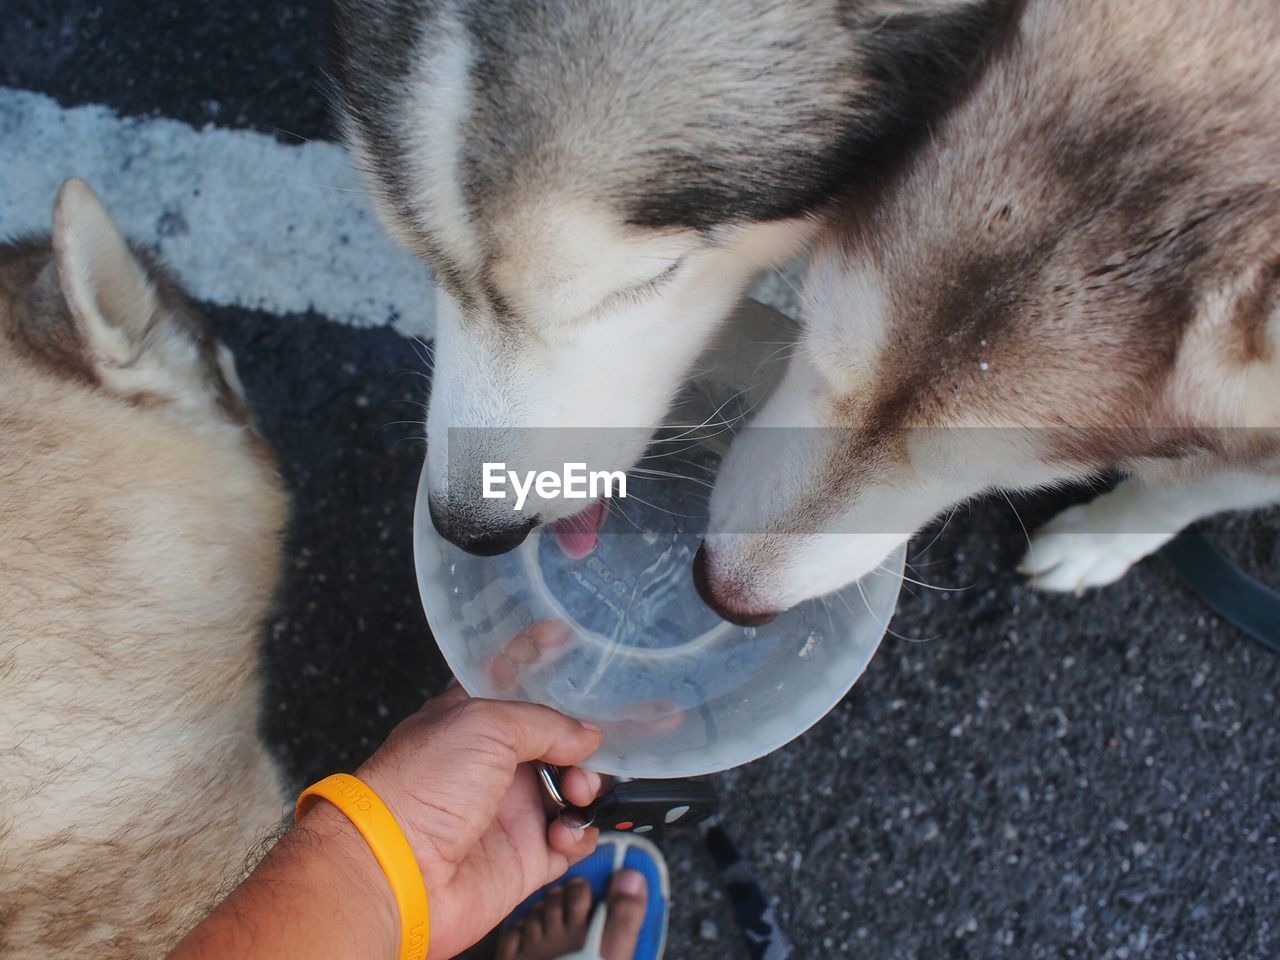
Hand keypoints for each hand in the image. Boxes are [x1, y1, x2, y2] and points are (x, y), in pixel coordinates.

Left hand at [356, 687, 605, 958]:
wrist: (399, 869)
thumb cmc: (419, 788)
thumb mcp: (485, 724)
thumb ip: (546, 723)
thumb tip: (586, 735)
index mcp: (475, 722)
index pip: (521, 692)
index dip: (552, 681)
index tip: (580, 666)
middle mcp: (493, 764)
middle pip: (558, 744)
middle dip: (581, 747)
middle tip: (581, 758)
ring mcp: (510, 811)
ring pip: (572, 790)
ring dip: (586, 789)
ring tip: (576, 794)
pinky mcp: (524, 856)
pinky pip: (571, 839)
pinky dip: (579, 833)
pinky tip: (564, 831)